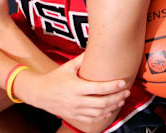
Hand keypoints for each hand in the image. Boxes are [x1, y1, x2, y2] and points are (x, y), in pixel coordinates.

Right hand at [14, 53, 129, 125]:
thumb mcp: (68, 66)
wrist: (39, 93)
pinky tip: (110, 109)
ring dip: (112, 106)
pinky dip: (103, 115)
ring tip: (121, 99)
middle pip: (102, 102)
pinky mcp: (74, 116)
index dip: (112, 86)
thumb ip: (82, 58)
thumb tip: (96, 46)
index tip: (122, 82)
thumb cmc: (55, 78)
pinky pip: (91, 119)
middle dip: (117, 97)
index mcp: (75, 87)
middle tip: (126, 91)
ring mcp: (75, 110)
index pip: (98, 88)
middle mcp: (76, 100)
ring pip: (98, 112)